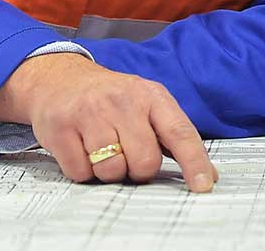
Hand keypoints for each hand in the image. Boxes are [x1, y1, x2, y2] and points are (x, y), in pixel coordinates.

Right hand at [0, 52, 217, 190]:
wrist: (58, 78)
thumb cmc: (110, 98)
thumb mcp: (145, 102)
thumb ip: (172, 134)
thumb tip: (206, 173)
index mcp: (150, 95)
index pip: (179, 132)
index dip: (194, 161)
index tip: (204, 185)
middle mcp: (122, 101)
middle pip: (145, 161)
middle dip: (138, 170)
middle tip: (127, 154)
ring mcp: (90, 112)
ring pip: (112, 171)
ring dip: (108, 171)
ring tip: (102, 149)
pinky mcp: (61, 128)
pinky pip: (81, 173)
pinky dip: (82, 170)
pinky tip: (80, 148)